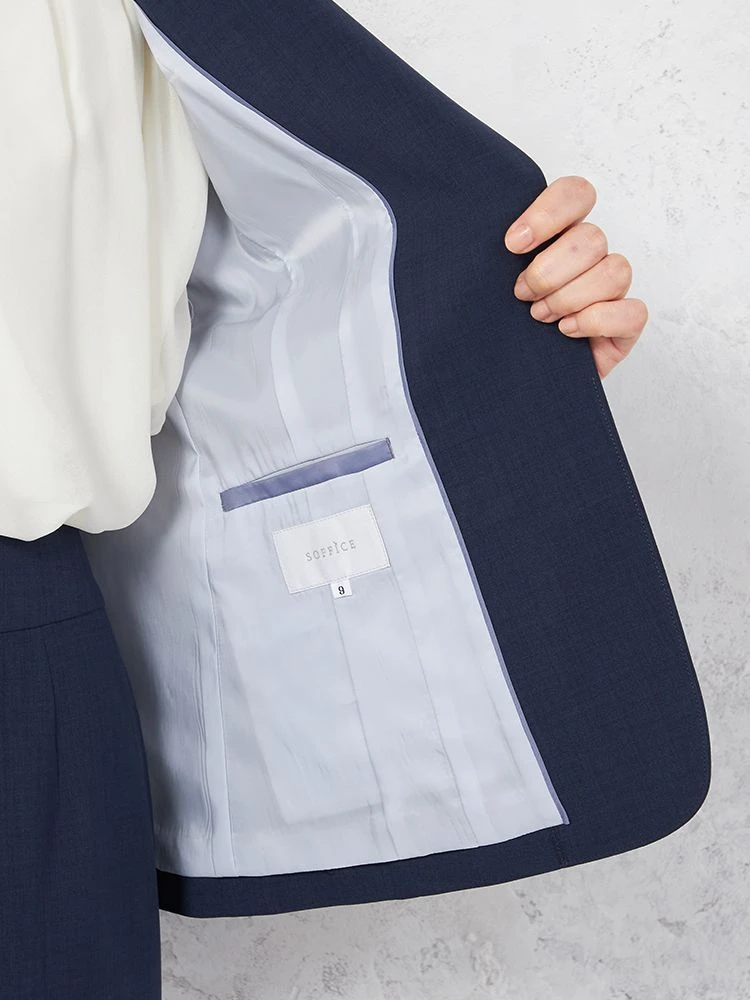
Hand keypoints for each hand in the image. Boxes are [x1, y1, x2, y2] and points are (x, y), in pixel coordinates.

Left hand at [504, 176, 647, 378]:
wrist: (511, 380)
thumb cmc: (502, 326)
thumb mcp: (487, 287)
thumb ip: (488, 258)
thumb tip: (469, 237)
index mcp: (560, 235)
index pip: (577, 194)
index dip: (548, 214)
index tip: (512, 245)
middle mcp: (591, 258)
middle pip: (592, 237)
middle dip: (549, 271)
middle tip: (521, 296)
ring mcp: (612, 291)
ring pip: (614, 270)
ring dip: (570, 297)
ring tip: (539, 317)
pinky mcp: (625, 326)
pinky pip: (632, 312)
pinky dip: (597, 320)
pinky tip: (566, 332)